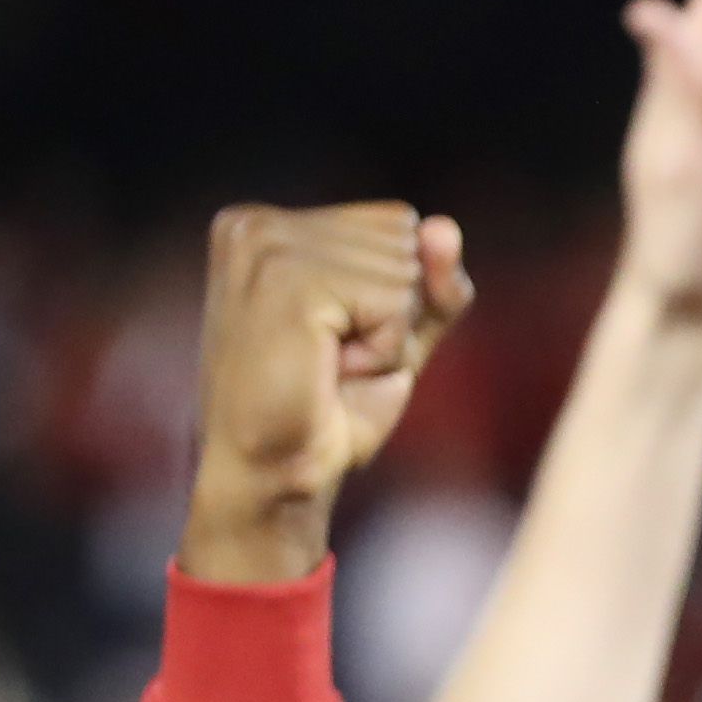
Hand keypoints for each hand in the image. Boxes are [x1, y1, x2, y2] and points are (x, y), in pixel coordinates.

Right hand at [184, 202, 473, 585]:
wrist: (276, 478)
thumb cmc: (328, 413)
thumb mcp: (400, 336)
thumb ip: (433, 280)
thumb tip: (445, 227)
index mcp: (268, 223)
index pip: (398, 224)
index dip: (396, 297)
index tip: (339, 343)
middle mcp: (257, 223)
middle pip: (405, 238)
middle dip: (394, 316)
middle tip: (334, 365)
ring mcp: (266, 246)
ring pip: (405, 270)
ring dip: (388, 337)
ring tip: (327, 370)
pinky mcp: (286, 281)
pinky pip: (395, 302)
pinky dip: (384, 351)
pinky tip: (330, 373)